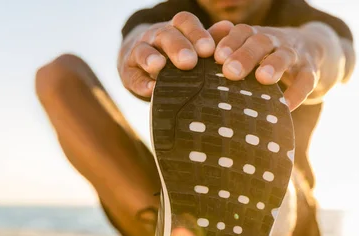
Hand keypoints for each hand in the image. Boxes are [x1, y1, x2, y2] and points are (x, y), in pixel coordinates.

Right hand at [118, 12, 232, 97]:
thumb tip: (229, 29)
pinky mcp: (128, 72)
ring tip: (159, 66)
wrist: (143, 60)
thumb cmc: (178, 53)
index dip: (196, 33)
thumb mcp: (193, 45)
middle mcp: (157, 37)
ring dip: (151, 58)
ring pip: (144, 51)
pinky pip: (133, 76)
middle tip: (189, 61)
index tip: (208, 49)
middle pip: (166, 35)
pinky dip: (141, 83)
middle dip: (177, 47)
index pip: (185, 22)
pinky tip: (150, 90)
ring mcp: (140, 52)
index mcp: (177, 29)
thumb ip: (211, 39)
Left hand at [214, 24, 323, 109]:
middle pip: (261, 41)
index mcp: (255, 35)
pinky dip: (297, 92)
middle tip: (230, 71)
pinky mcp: (311, 71)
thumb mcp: (249, 48)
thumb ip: (224, 50)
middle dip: (246, 55)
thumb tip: (196, 57)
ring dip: (274, 65)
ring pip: (285, 55)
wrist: (313, 49)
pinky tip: (286, 106)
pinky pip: (306, 80)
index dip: (229, 42)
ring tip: (263, 78)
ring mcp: (294, 54)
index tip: (217, 57)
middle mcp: (275, 40)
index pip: (242, 32)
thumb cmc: (267, 55)